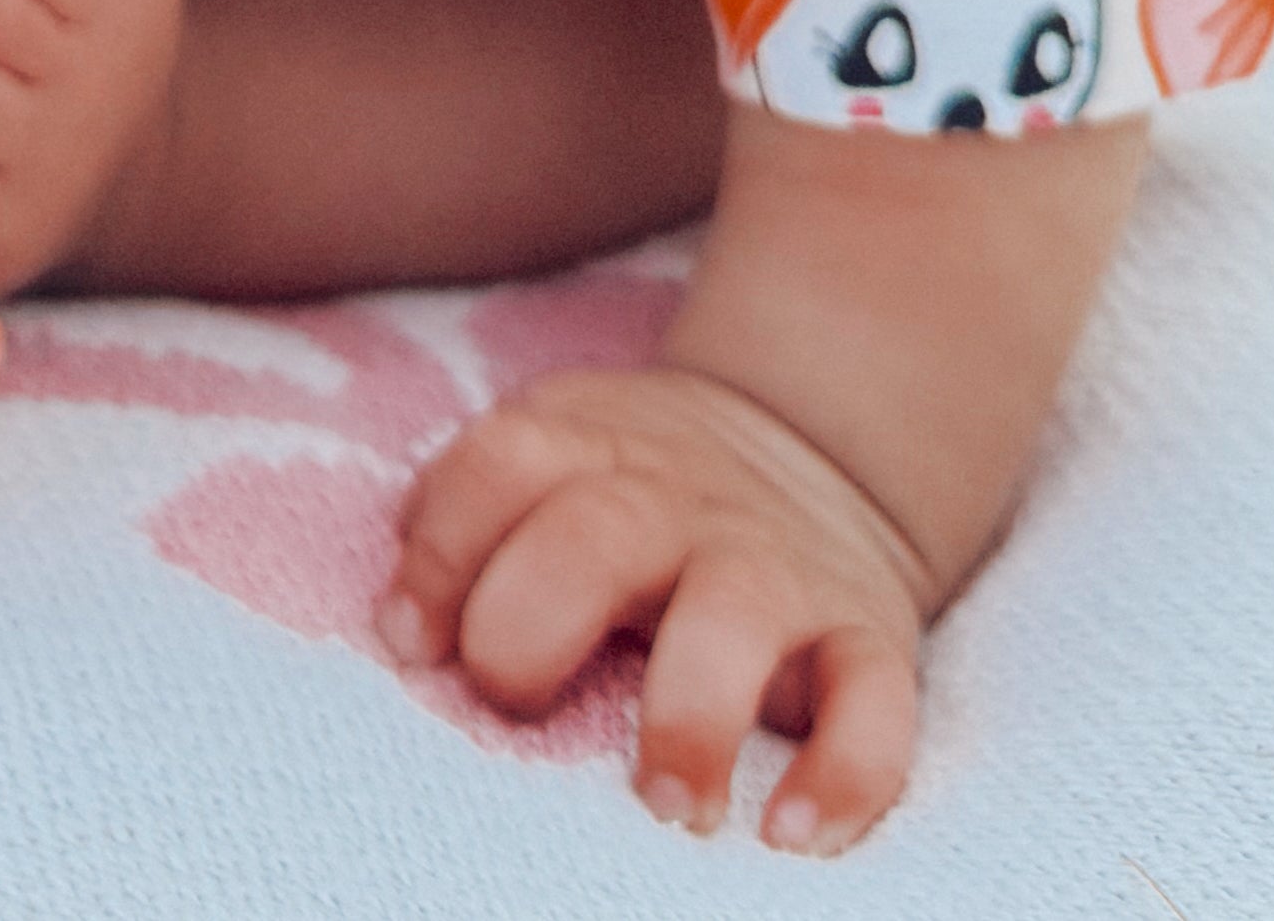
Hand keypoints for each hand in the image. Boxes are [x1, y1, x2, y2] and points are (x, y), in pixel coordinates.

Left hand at [380, 363, 933, 854]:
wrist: (809, 442)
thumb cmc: (631, 491)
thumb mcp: (552, 455)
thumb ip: (467, 514)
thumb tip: (398, 628)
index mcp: (586, 447)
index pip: (498, 465)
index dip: (440, 554)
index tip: (408, 643)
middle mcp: (676, 499)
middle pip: (594, 534)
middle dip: (533, 620)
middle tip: (511, 700)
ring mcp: (774, 563)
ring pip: (736, 617)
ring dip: (690, 714)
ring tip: (661, 802)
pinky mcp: (866, 631)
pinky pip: (875, 700)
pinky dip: (845, 771)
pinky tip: (791, 833)